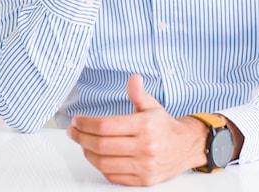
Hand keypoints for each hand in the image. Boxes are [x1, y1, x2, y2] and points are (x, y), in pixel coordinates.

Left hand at [67, 74, 206, 186]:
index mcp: (145, 125)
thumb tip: (133, 78)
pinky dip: (100, 166)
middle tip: (73, 132)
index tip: (76, 121)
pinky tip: (97, 157)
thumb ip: (139, 94)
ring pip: (103, 163)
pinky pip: (113, 176)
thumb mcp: (153, 106)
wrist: (185, 148)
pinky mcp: (143, 181)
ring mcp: (144, 166)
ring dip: (87, 153)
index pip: (105, 125)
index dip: (86, 123)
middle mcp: (145, 147)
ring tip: (83, 144)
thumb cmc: (164, 127)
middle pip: (101, 145)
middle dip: (81, 137)